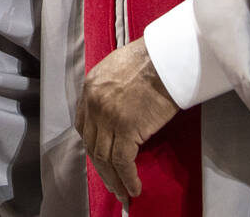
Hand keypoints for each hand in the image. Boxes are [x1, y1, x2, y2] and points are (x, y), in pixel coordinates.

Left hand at [74, 37, 178, 207]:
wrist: (166, 58)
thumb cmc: (150, 60)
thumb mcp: (117, 69)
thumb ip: (111, 90)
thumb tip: (117, 110)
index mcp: (90, 87)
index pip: (83, 125)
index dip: (92, 144)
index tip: (101, 158)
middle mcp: (93, 103)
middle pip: (91, 144)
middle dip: (101, 168)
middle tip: (111, 183)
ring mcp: (108, 117)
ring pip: (103, 157)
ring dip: (113, 179)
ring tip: (122, 192)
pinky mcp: (126, 128)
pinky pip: (122, 161)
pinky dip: (126, 178)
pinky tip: (133, 188)